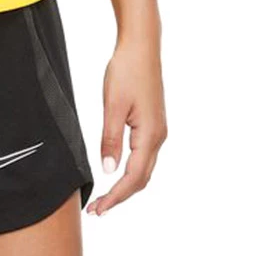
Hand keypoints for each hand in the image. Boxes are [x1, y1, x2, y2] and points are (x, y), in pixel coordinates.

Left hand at [87, 33, 166, 215]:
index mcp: (150, 134)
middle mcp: (158, 136)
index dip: (116, 196)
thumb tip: (108, 170)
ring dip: (125, 184)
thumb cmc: (126, 70)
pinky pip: (143, 155)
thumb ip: (110, 138)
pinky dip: (130, 170)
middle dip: (120, 196)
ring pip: (143, 168)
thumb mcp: (113, 105)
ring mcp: (157, 130)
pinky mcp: (152, 123)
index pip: (133, 176)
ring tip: (104, 196)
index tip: (99, 209)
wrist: (142, 46)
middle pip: (141, 178)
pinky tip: (116, 170)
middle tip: (97, 209)